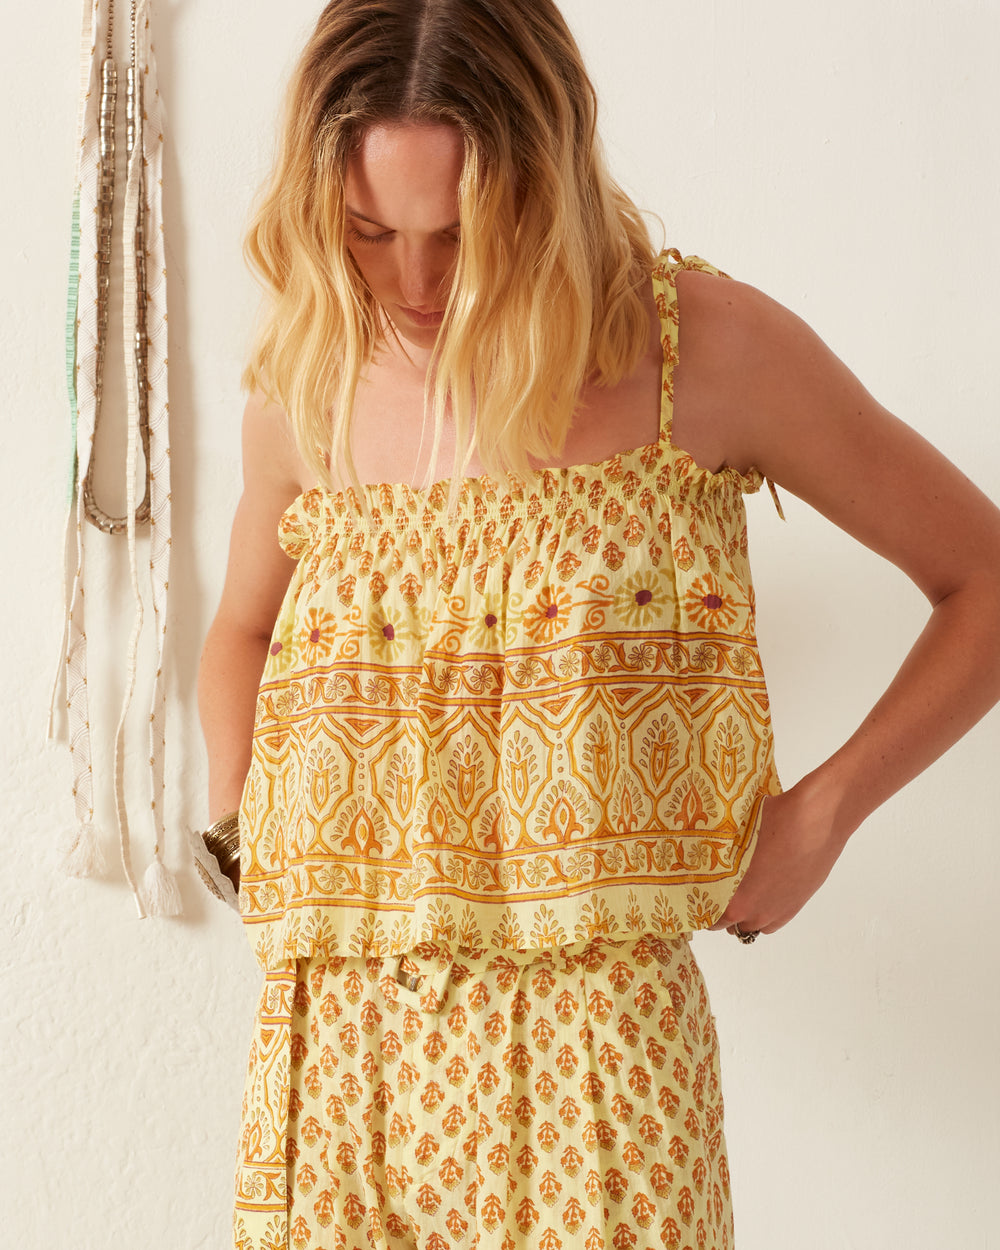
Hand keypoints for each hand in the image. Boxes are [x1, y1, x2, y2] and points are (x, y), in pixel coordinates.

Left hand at [711, 781, 848, 936]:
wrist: (818, 819)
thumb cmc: (775, 822)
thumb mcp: (735, 834)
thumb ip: (720, 855)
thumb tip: (704, 848)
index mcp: (736, 898)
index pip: (709, 917)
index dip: (700, 906)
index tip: (695, 894)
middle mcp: (756, 911)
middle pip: (728, 924)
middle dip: (719, 910)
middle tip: (714, 890)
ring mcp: (778, 911)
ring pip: (752, 925)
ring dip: (742, 914)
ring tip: (738, 892)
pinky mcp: (796, 905)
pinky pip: (772, 923)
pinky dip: (763, 915)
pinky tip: (760, 896)